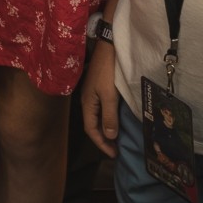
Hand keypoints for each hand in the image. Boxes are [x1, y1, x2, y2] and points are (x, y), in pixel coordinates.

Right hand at [81, 42, 120, 156]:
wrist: (107, 48)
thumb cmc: (107, 72)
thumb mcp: (109, 95)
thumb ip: (108, 116)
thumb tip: (108, 137)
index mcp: (87, 103)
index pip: (91, 129)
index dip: (101, 144)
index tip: (113, 155)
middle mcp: (87, 101)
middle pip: (92, 125)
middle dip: (103, 139)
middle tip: (115, 150)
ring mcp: (91, 94)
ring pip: (96, 117)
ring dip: (105, 130)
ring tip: (116, 139)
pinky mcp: (97, 88)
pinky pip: (100, 110)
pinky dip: (107, 119)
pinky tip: (114, 121)